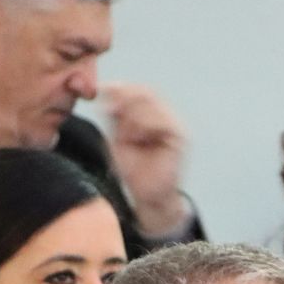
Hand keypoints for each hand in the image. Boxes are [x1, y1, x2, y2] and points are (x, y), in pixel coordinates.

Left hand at [101, 82, 188, 238]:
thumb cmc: (134, 170)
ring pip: (153, 104)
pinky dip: (146, 125)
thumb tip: (107, 89)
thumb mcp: (117, 138)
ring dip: (134, 116)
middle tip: (111, 108)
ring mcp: (175, 126)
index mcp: (152, 115)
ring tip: (127, 136)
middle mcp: (166, 116)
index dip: (122, 87)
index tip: (103, 89)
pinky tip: (137, 138)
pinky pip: (163, 121)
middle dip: (126, 97)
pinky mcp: (180, 138)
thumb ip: (115, 116)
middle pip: (148, 92)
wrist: (147, 196)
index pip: (140, 91)